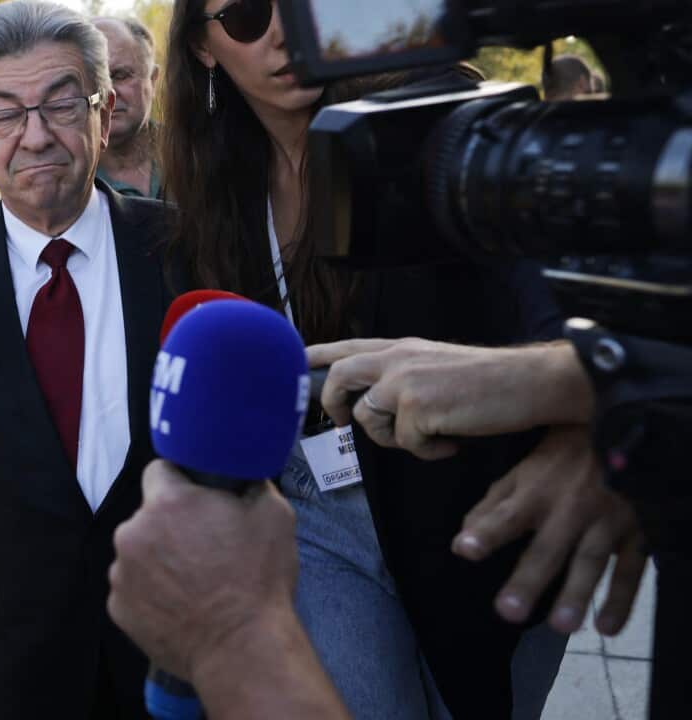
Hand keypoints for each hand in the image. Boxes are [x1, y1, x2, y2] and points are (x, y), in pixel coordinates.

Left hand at [108, 460, 298, 679]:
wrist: (242, 648)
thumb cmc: (258, 581)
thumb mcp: (274, 515)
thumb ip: (253, 484)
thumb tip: (245, 476)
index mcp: (167, 502)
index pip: (159, 471)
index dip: (179, 481)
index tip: (194, 498)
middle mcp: (133, 532)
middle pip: (147, 517)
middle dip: (170, 525)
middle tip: (201, 547)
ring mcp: (121, 572)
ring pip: (137, 553)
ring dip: (157, 560)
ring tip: (191, 582)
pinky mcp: (118, 607)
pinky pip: (131, 589)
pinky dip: (149, 593)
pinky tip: (177, 606)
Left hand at [308, 338, 593, 459]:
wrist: (533, 383)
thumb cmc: (492, 382)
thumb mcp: (438, 366)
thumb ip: (403, 375)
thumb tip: (374, 402)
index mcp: (402, 348)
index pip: (348, 347)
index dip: (317, 355)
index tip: (295, 362)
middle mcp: (397, 359)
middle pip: (339, 377)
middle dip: (333, 404)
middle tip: (340, 423)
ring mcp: (405, 381)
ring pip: (367, 419)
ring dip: (394, 438)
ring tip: (430, 436)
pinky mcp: (417, 407)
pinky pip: (404, 443)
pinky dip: (428, 451)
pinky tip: (452, 442)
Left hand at [452, 426, 645, 634]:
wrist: (622, 433)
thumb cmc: (562, 459)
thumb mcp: (524, 472)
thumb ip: (493, 505)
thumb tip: (461, 540)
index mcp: (537, 492)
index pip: (506, 515)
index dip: (487, 531)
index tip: (465, 549)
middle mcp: (570, 508)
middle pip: (547, 548)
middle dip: (529, 580)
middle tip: (509, 612)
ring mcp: (606, 521)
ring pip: (590, 561)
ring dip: (576, 594)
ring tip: (561, 626)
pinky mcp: (637, 532)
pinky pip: (631, 569)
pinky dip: (621, 600)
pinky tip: (607, 628)